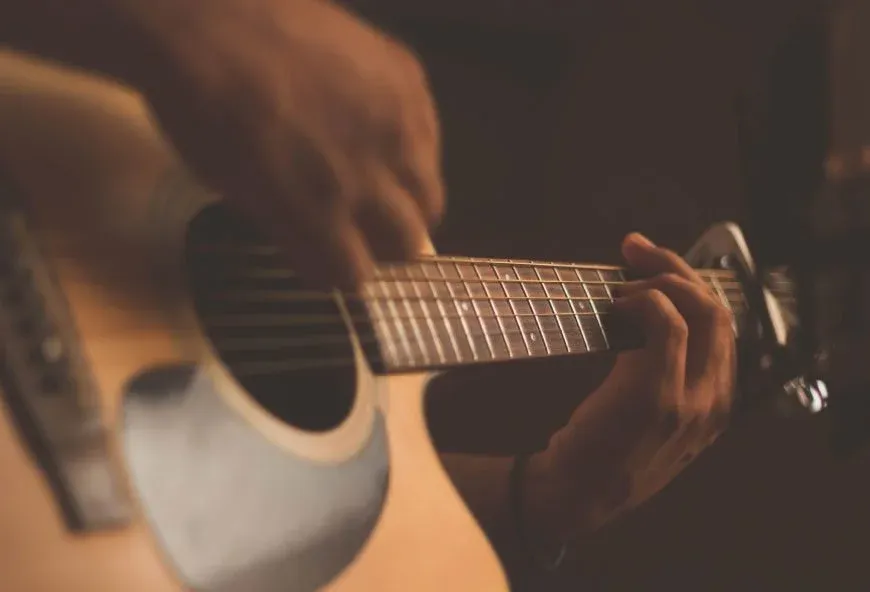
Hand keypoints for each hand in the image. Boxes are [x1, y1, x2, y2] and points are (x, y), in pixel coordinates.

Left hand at [120, 0, 443, 286]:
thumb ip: (291, 230)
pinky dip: (411, 148)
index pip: (356, 276)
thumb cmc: (204, 109)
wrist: (211, 20)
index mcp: (318, 212)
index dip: (343, 270)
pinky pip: (430, 136)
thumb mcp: (237, 191)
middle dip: (386, 244)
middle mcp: (370, 175)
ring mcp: (397, 124)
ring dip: (406, 200)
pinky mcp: (408, 80)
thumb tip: (322, 253)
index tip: (335, 258)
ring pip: (430, 195)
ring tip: (377, 178)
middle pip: (409, 243)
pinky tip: (379, 131)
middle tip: (364, 226)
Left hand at [525, 233, 735, 542]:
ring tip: (622, 280)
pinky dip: (643, 300)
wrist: (577, 495)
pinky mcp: (656, 393)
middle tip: (636, 250)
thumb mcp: (653, 418)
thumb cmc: (603, 450)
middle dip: (678, 268)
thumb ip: (665, 373)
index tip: (653, 264)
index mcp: (717, 405)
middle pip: (718, 310)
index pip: (723, 327)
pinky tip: (616, 305)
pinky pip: (665, 322)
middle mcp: (715, 402)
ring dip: (659, 279)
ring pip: (699, 309)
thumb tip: (646, 311)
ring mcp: (691, 399)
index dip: (691, 285)